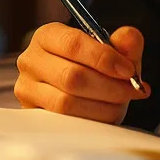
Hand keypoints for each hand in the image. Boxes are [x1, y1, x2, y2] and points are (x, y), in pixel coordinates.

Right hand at [14, 22, 150, 122]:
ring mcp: (27, 89)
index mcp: (48, 36)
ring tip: (120, 103)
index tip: (129, 70)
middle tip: (132, 90)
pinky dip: (92, 120)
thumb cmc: (92, 68)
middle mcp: (31, 60)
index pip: (73, 44)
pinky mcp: (32, 114)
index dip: (104, 58)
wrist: (77, 92)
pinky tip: (105, 114)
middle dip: (109, 86)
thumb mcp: (112, 52)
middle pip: (72, 76)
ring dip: (102, 106)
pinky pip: (64, 123)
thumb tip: (129, 38)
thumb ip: (125, 42)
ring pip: (66, 103)